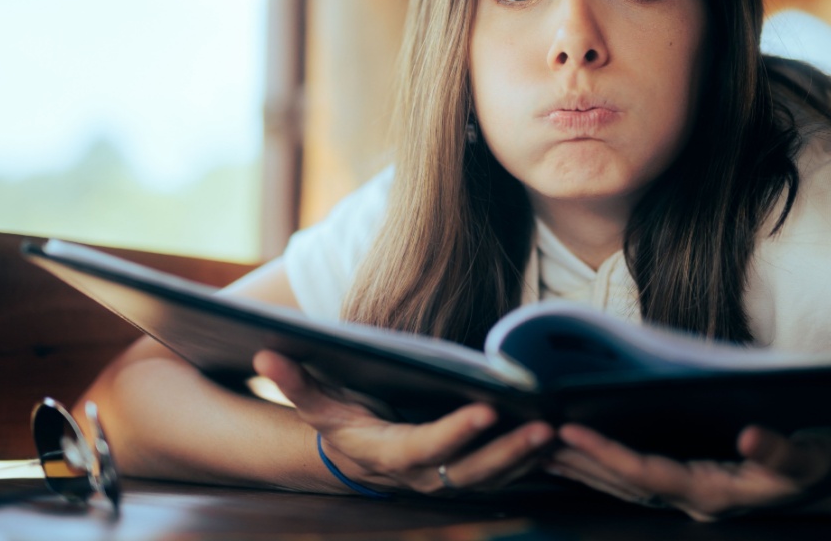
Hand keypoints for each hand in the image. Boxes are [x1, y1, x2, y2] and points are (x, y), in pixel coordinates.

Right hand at [253, 350, 553, 495]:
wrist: (358, 460)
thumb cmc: (341, 422)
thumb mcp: (317, 403)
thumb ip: (295, 381)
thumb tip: (264, 350)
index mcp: (389, 453)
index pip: (425, 447)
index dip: (455, 433)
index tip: (485, 410)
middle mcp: (424, 474)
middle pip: (471, 471)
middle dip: (509, 452)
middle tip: (544, 427)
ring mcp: (450, 479)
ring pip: (496, 477)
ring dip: (530, 458)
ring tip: (563, 430)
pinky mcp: (471, 474)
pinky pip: (508, 474)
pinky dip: (537, 462)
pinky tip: (566, 439)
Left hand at [546, 424, 830, 520]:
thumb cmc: (827, 465)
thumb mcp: (813, 457)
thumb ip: (781, 453)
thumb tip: (751, 437)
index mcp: (716, 493)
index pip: (647, 475)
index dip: (607, 455)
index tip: (569, 433)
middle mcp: (696, 499)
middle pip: (623, 484)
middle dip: (577, 463)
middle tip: (530, 439)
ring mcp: (693, 495)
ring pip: (624, 485)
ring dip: (582, 468)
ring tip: (538, 448)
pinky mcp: (694, 484)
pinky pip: (637, 478)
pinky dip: (604, 465)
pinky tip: (581, 454)